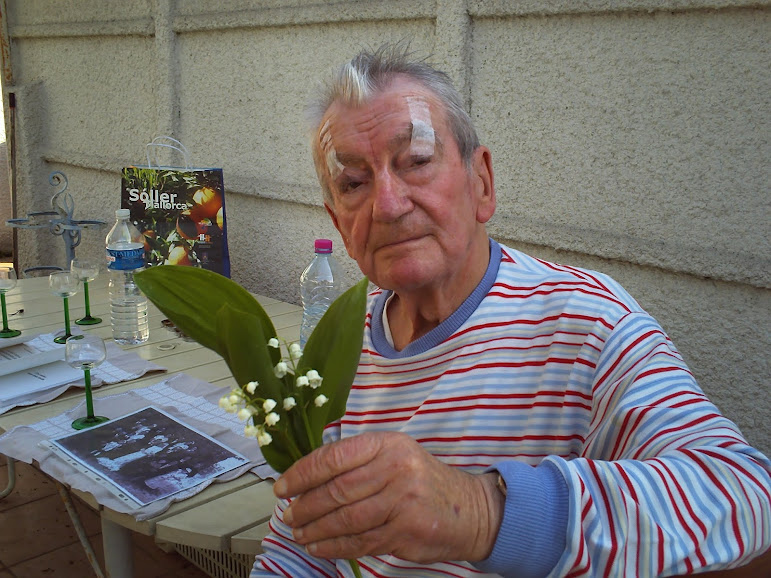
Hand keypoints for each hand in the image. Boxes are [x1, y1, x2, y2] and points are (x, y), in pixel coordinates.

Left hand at [273, 431, 503, 562]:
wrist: (469, 509)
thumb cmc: (421, 480)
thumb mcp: (394, 456)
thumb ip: (357, 462)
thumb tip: (306, 478)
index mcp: (386, 444)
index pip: (334, 457)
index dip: (302, 474)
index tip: (282, 488)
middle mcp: (395, 468)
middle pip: (337, 490)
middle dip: (305, 506)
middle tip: (288, 516)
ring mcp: (402, 500)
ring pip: (346, 518)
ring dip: (316, 529)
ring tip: (299, 533)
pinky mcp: (406, 530)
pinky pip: (360, 541)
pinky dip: (334, 546)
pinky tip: (319, 547)